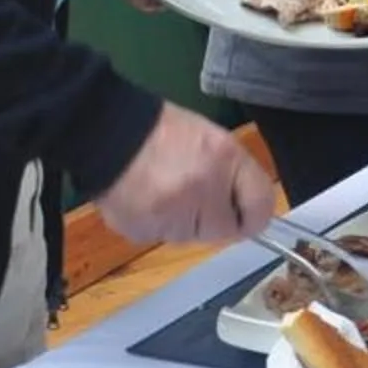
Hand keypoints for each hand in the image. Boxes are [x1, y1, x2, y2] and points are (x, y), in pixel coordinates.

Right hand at [94, 103, 275, 246]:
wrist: (106, 131)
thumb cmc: (164, 131)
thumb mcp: (212, 140)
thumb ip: (235, 175)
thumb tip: (249, 211)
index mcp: (224, 159)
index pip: (260, 206)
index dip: (254, 212)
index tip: (245, 212)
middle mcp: (202, 189)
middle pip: (227, 230)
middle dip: (216, 218)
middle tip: (195, 194)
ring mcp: (171, 214)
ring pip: (193, 236)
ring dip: (186, 222)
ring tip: (164, 190)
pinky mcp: (144, 231)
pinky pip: (163, 236)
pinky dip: (159, 224)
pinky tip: (146, 198)